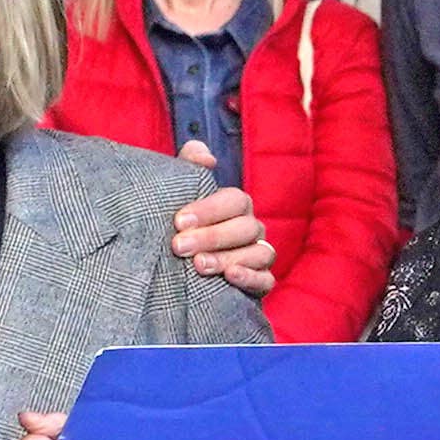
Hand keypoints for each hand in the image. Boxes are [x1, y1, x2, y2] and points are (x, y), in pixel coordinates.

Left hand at [169, 175, 275, 294]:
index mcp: (236, 206)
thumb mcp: (180, 192)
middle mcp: (252, 229)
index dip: (209, 209)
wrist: (174, 268)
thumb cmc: (181, 225)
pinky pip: (266, 280)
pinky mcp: (260, 282)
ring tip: (198, 265)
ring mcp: (258, 256)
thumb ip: (190, 165)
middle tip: (179, 246)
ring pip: (257, 254)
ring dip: (227, 258)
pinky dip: (250, 278)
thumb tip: (206, 157)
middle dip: (211, 237)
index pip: (234, 201)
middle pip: (245, 228)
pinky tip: (230, 277)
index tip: (179, 220)